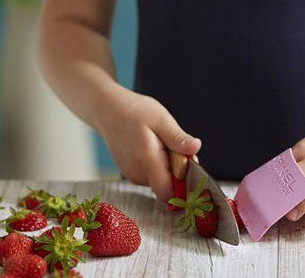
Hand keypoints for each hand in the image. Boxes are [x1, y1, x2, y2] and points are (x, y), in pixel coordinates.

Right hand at [96, 86, 200, 202]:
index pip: (168, 193)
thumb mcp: (161, 119)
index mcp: (147, 161)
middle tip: (172, 145)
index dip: (183, 182)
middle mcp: (138, 174)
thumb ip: (177, 138)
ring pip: (160, 181)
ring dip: (167, 166)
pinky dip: (158, 165)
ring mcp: (133, 176)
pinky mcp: (131, 174)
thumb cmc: (135, 111)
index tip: (186, 161)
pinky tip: (152, 146)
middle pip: (167, 186)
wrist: (108, 110)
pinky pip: (152, 176)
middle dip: (177, 169)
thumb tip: (196, 148)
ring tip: (159, 142)